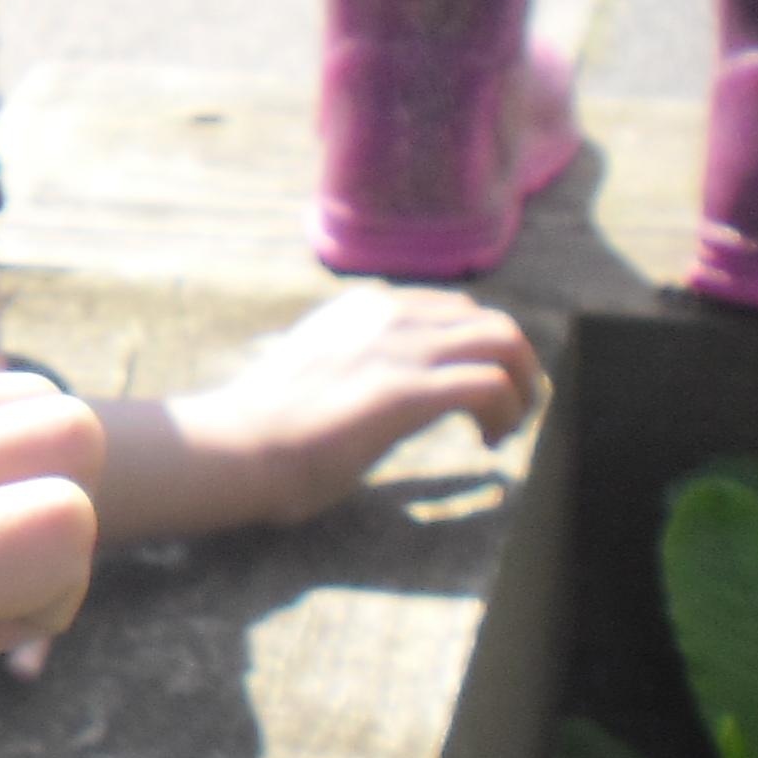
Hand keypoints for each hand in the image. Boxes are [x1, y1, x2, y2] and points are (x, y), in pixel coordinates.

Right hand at [157, 285, 543, 533]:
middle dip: (516, 366)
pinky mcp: (405, 391)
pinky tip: (490, 442)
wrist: (235, 448)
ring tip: (508, 427)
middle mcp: (387, 316)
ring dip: (522, 386)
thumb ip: (350, 361)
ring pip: (503, 342)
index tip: (476, 396)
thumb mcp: (314, 371)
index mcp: (364, 309)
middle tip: (510, 414)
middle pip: (489, 321)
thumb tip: (370, 387)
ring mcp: (397, 350)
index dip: (479, 352)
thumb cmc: (263, 428)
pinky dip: (506, 412)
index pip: (453, 311)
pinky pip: (490, 385)